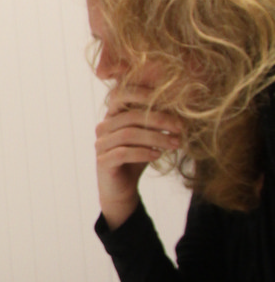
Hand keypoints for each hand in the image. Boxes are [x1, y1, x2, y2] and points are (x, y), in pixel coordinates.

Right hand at [95, 85, 181, 228]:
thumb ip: (156, 122)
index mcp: (113, 116)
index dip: (142, 93)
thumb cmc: (137, 159)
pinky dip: (143, 153)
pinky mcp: (103, 161)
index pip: (121, 95)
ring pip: (128, 134)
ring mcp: (100, 144)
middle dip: (159, 120)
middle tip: (180, 127)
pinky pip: (123, 153)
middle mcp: (103, 127)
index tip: (169, 99)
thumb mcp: (148, 137)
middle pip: (130, 116)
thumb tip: (181, 107)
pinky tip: (158, 155)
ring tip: (175, 143)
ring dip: (156, 138)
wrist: (122, 188)